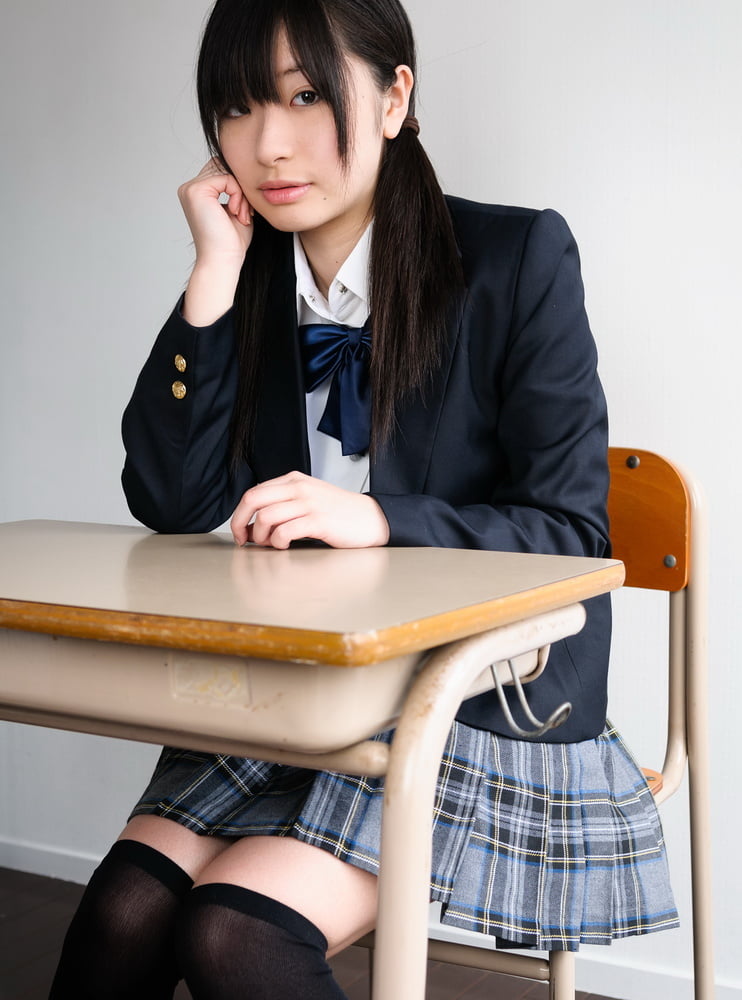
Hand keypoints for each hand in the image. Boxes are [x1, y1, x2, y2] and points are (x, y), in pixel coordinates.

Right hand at [178, 159, 253, 325]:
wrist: (223, 261)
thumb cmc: (231, 242)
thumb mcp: (236, 209)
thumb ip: (236, 189)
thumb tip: (242, 169)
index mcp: (196, 193)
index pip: (220, 171)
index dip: (237, 187)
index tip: (244, 212)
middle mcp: (188, 189)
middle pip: (222, 167)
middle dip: (239, 188)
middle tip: (244, 213)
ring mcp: (190, 189)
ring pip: (225, 172)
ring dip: (240, 193)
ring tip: (241, 215)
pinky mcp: (196, 191)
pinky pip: (226, 178)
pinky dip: (237, 194)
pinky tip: (236, 213)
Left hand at [230, 472, 390, 549]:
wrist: (371, 518)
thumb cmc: (339, 513)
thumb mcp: (308, 500)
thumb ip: (282, 507)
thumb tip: (251, 526)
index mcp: (293, 480)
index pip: (253, 492)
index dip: (240, 514)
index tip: (240, 531)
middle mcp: (299, 488)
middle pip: (253, 500)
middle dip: (241, 523)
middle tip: (244, 540)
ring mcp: (309, 503)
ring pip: (266, 517)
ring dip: (261, 536)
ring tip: (271, 545)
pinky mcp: (318, 521)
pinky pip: (284, 531)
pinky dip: (278, 542)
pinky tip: (285, 546)